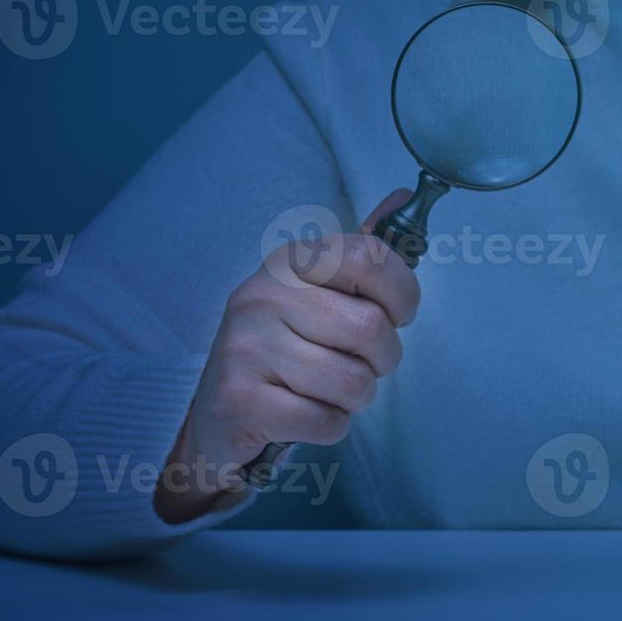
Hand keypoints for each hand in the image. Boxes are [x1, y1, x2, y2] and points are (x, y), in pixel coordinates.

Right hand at [155, 190, 419, 522]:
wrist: (219, 416)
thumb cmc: (286, 350)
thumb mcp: (320, 294)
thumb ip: (364, 253)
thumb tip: (402, 195)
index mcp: (288, 263)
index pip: (370, 257)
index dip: (402, 293)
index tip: (398, 315)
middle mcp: (261, 296)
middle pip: (371, 329)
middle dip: (382, 360)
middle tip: (359, 364)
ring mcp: (244, 348)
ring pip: (353, 382)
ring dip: (356, 398)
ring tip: (328, 391)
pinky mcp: (238, 401)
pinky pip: (327, 421)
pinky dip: (330, 426)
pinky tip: (304, 415)